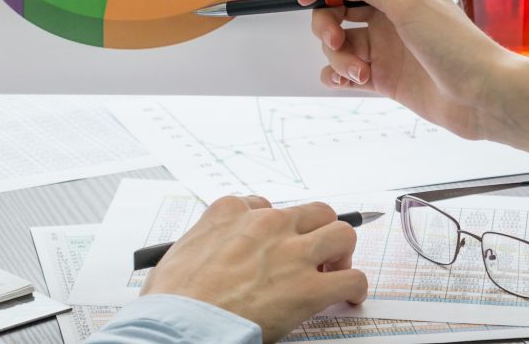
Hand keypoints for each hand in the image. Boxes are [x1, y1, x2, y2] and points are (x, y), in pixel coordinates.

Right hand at [141, 196, 367, 343]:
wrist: (183, 324)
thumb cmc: (173, 298)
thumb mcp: (180, 251)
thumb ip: (205, 242)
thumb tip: (209, 255)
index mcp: (231, 212)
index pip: (266, 206)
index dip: (276, 228)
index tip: (276, 243)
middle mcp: (267, 224)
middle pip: (314, 212)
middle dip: (317, 232)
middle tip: (313, 255)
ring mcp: (292, 253)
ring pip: (341, 234)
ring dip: (341, 253)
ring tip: (334, 271)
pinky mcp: (310, 287)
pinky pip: (352, 278)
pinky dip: (355, 287)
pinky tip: (349, 297)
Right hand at [298, 0, 528, 170]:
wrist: (484, 98)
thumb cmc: (458, 46)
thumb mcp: (411, 4)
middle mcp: (389, 11)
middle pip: (334, 5)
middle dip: (326, 23)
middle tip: (337, 40)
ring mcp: (384, 44)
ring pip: (337, 41)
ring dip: (337, 56)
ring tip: (359, 72)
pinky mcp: (382, 75)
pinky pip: (343, 69)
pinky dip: (337, 74)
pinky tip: (347, 81)